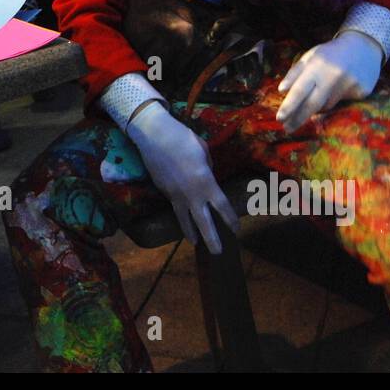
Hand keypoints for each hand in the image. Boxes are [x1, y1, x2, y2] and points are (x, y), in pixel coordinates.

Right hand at [125, 101, 238, 253]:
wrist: (154, 136)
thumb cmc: (182, 138)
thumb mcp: (203, 151)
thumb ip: (208, 168)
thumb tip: (206, 176)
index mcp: (206, 182)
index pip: (222, 206)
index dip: (230, 219)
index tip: (236, 230)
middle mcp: (191, 193)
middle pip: (204, 222)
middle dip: (211, 239)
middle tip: (218, 253)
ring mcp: (175, 194)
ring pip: (184, 220)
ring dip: (191, 233)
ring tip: (196, 244)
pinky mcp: (164, 192)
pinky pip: (175, 206)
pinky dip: (180, 215)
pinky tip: (183, 218)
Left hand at [276, 30, 382, 133]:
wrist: (364, 47)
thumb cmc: (331, 54)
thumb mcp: (310, 57)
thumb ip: (295, 73)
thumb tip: (281, 90)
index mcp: (317, 65)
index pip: (300, 90)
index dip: (289, 106)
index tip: (279, 118)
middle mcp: (333, 76)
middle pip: (313, 104)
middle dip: (298, 118)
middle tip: (287, 128)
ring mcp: (349, 85)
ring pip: (326, 106)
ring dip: (316, 107)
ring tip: (316, 96)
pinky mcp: (362, 92)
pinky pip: (341, 105)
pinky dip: (333, 102)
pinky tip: (336, 91)